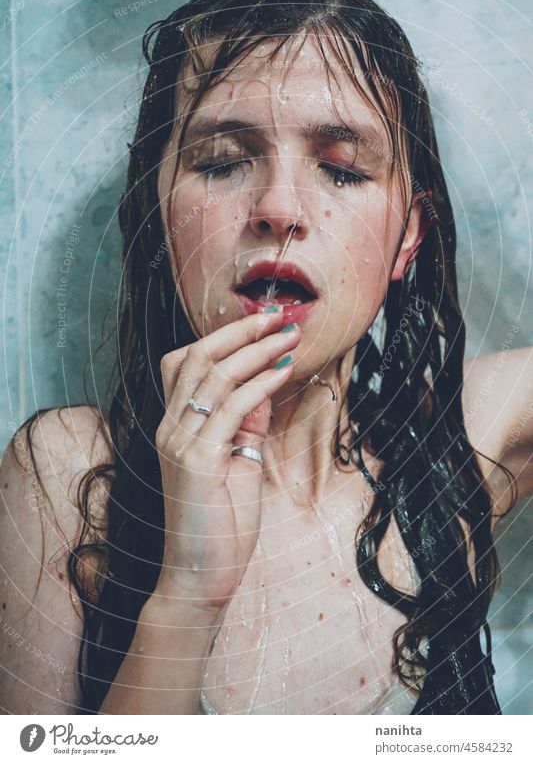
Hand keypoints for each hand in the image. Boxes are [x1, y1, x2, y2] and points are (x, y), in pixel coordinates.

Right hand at [154, 308, 300, 613]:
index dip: (223, 337)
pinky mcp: (196, 461)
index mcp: (174, 426)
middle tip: (277, 317)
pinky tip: (282, 372)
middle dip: (239, 332)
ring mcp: (179, 443)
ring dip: (255, 351)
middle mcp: (170, 428)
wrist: (199, 577)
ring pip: (213, 376)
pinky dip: (259, 385)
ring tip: (288, 337)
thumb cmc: (220, 524)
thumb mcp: (239, 463)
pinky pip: (231, 409)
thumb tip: (266, 384)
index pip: (186, 364)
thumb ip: (246, 424)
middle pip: (197, 358)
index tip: (263, 324)